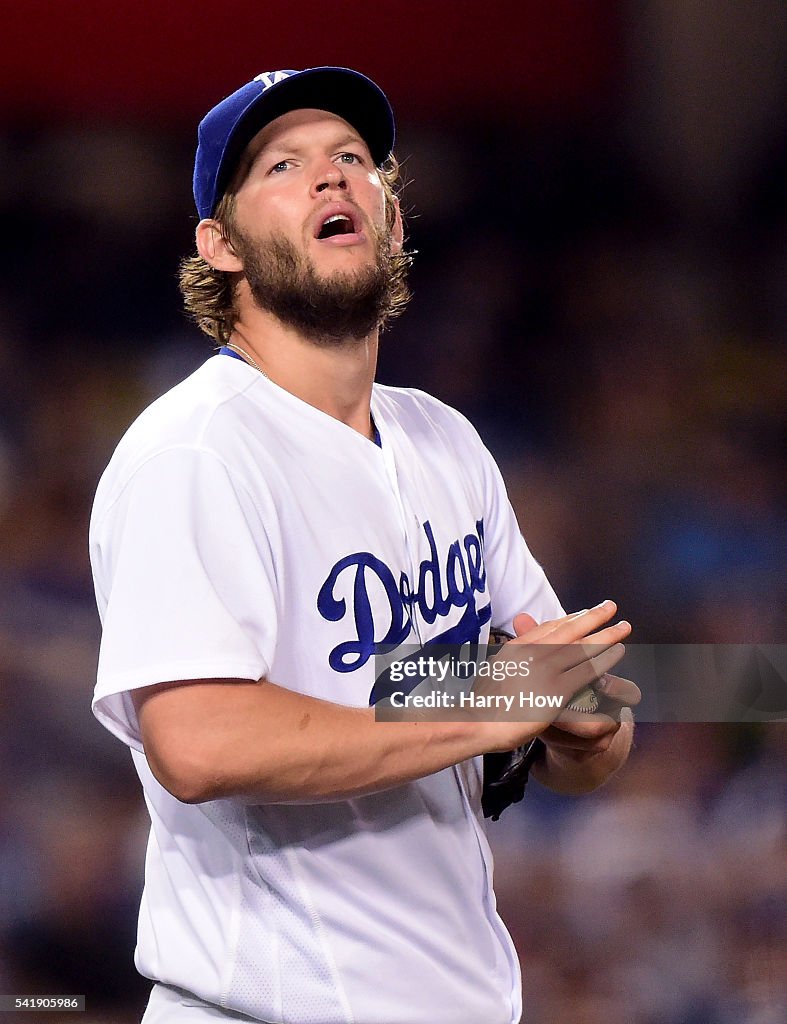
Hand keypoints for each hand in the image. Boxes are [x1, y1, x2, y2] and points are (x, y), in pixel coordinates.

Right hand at [482, 601, 631, 750]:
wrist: (477, 721)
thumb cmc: (481, 702)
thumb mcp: (492, 670)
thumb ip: (509, 658)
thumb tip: (513, 649)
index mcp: (517, 646)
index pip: (549, 627)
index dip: (570, 618)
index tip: (585, 613)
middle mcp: (533, 652)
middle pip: (570, 628)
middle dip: (593, 616)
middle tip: (611, 606)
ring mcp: (545, 669)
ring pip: (584, 647)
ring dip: (607, 635)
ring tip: (624, 627)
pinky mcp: (556, 690)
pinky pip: (587, 671)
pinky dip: (605, 659)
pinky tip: (618, 653)